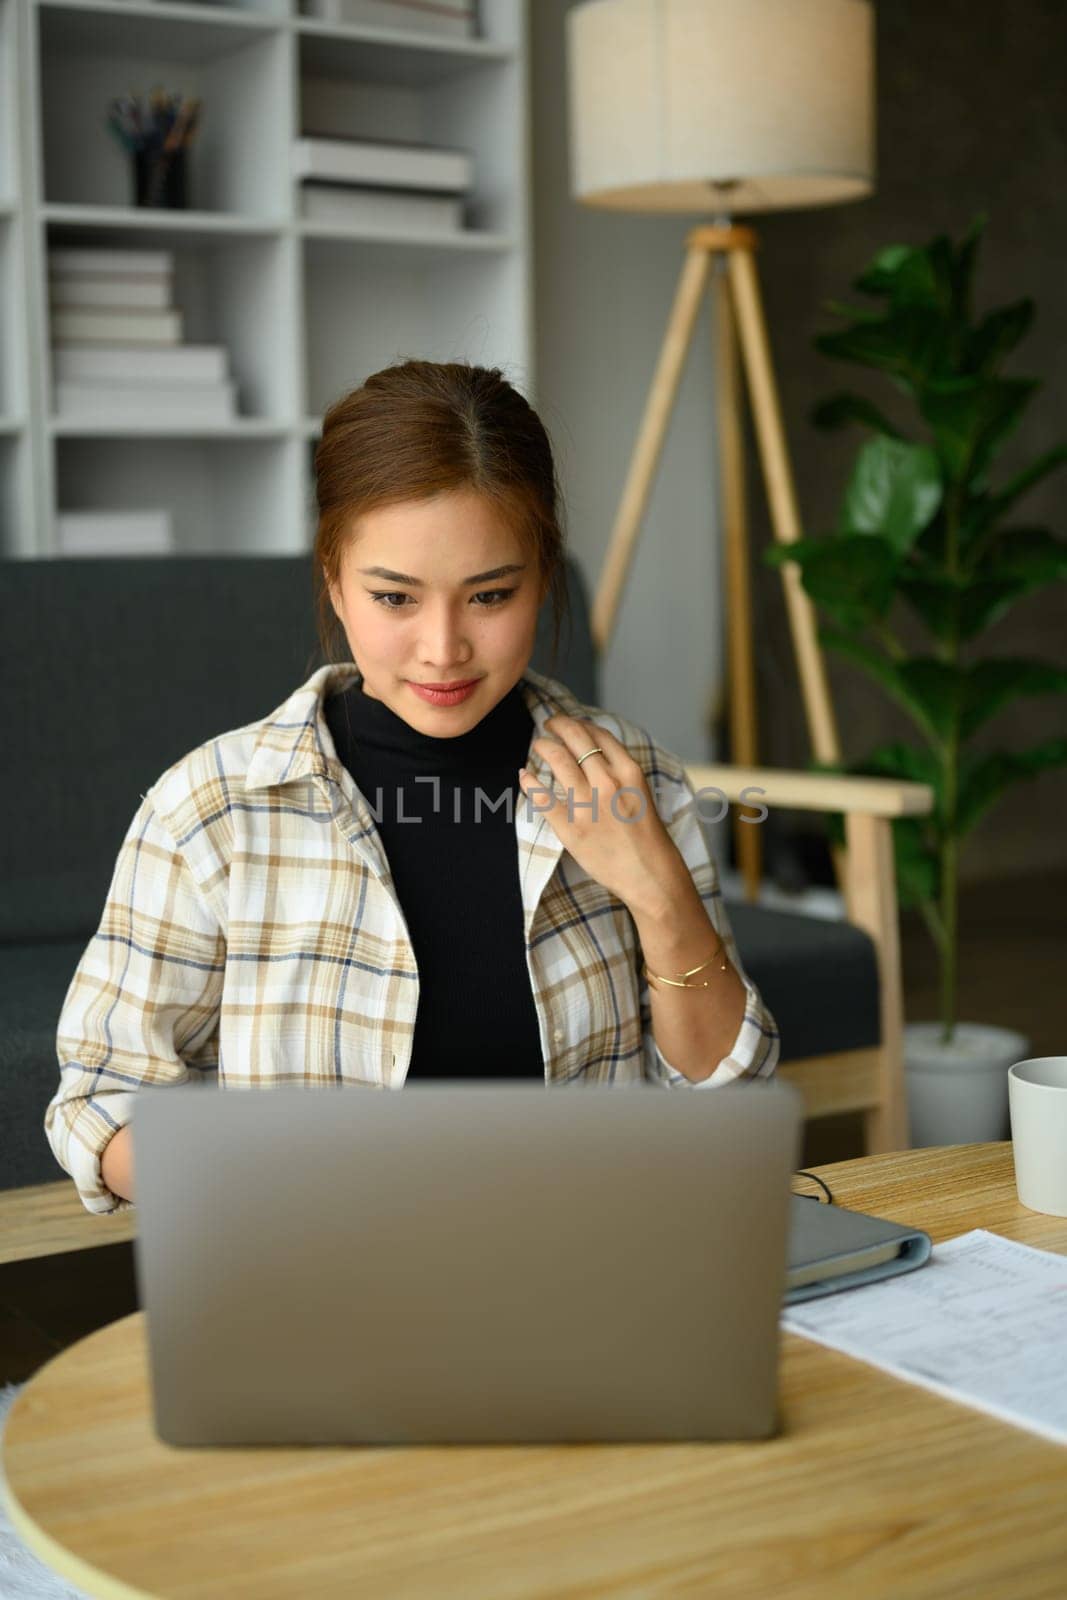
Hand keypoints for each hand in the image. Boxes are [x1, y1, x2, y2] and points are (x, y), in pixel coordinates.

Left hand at [518, 715, 680, 911]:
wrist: (650, 875)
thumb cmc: (648, 838)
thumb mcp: (641, 794)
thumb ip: (620, 773)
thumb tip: (595, 755)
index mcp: (629, 772)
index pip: (599, 734)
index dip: (580, 723)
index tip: (570, 722)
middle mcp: (608, 782)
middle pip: (576, 739)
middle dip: (559, 725)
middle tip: (549, 724)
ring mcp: (588, 805)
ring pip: (558, 760)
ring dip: (544, 746)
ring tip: (538, 744)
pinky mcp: (571, 828)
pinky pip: (543, 798)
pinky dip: (530, 782)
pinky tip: (524, 774)